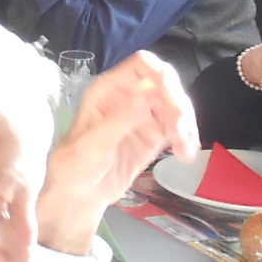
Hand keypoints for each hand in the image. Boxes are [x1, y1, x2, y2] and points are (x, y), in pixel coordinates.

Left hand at [35, 51, 198, 252]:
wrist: (79, 194)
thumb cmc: (75, 165)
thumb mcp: (95, 143)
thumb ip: (120, 119)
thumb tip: (144, 93)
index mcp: (109, 91)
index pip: (141, 66)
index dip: (160, 74)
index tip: (171, 94)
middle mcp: (129, 97)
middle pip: (165, 85)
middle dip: (178, 103)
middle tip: (181, 127)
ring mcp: (143, 116)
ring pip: (175, 107)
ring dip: (186, 123)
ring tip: (185, 147)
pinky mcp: (154, 136)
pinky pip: (177, 129)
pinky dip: (186, 139)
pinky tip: (186, 154)